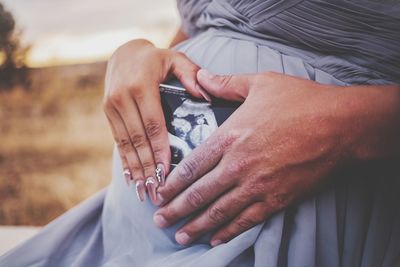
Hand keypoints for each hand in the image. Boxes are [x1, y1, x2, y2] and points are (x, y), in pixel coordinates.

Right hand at [103, 39, 207, 202]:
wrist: (123, 52)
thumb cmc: (156, 58)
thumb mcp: (176, 58)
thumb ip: (192, 74)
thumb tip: (205, 94)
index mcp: (141, 86)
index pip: (153, 125)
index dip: (160, 150)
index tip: (167, 172)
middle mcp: (122, 97)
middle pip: (138, 139)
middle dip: (148, 167)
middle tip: (157, 191)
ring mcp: (112, 106)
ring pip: (126, 144)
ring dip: (135, 170)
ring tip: (143, 191)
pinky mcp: (107, 113)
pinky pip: (118, 141)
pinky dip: (125, 161)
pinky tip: (130, 178)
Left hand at [154, 70, 353, 245]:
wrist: (341, 125)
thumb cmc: (301, 101)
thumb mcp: (261, 83)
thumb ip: (226, 84)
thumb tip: (202, 77)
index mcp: (231, 136)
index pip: (192, 165)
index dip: (172, 183)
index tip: (159, 193)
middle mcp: (239, 164)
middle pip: (199, 193)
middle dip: (176, 209)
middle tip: (159, 221)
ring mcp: (258, 185)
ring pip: (219, 211)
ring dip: (197, 226)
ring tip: (180, 237)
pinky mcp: (278, 199)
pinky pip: (247, 220)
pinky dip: (229, 231)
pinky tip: (215, 239)